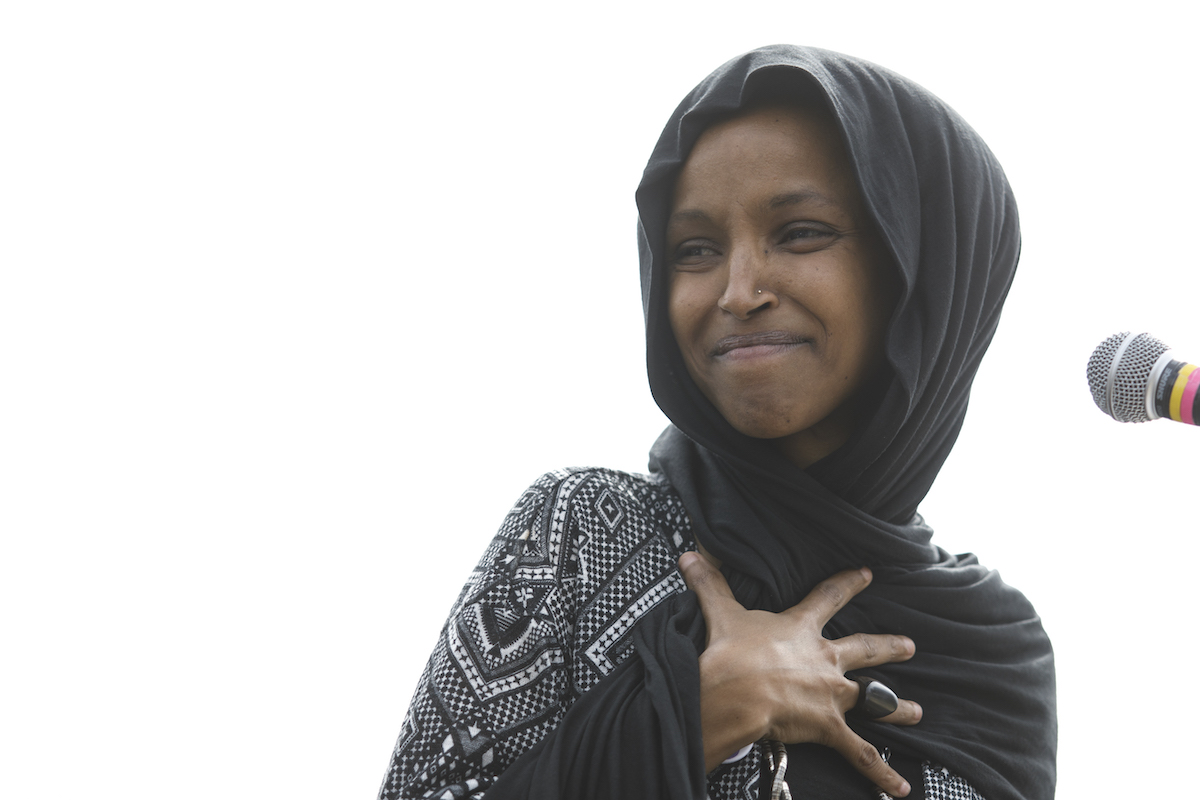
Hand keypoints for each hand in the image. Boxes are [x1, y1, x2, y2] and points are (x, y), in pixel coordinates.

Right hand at [678, 551, 920, 796]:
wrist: (737, 691)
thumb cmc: (731, 652)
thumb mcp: (721, 612)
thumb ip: (710, 583)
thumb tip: (688, 556)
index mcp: (802, 628)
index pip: (830, 597)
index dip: (849, 584)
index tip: (867, 574)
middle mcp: (825, 660)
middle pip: (865, 650)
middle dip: (888, 647)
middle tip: (910, 645)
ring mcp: (832, 694)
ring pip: (874, 699)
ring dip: (897, 707)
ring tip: (918, 712)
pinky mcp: (830, 727)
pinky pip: (861, 753)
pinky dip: (882, 771)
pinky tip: (902, 786)